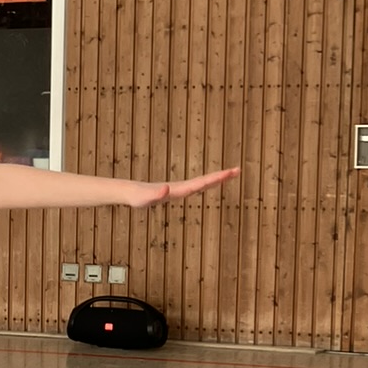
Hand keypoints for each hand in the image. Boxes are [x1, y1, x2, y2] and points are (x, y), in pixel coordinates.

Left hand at [123, 167, 238, 208]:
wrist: (130, 192)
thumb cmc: (137, 197)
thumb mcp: (146, 198)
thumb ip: (156, 194)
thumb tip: (166, 189)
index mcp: (178, 189)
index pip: (201, 183)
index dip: (215, 179)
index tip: (229, 173)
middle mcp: (181, 187)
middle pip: (205, 181)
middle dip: (221, 176)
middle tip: (238, 170)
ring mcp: (179, 189)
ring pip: (201, 183)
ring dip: (216, 179)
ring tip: (230, 174)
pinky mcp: (176, 192)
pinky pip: (194, 187)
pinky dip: (206, 184)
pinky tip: (210, 184)